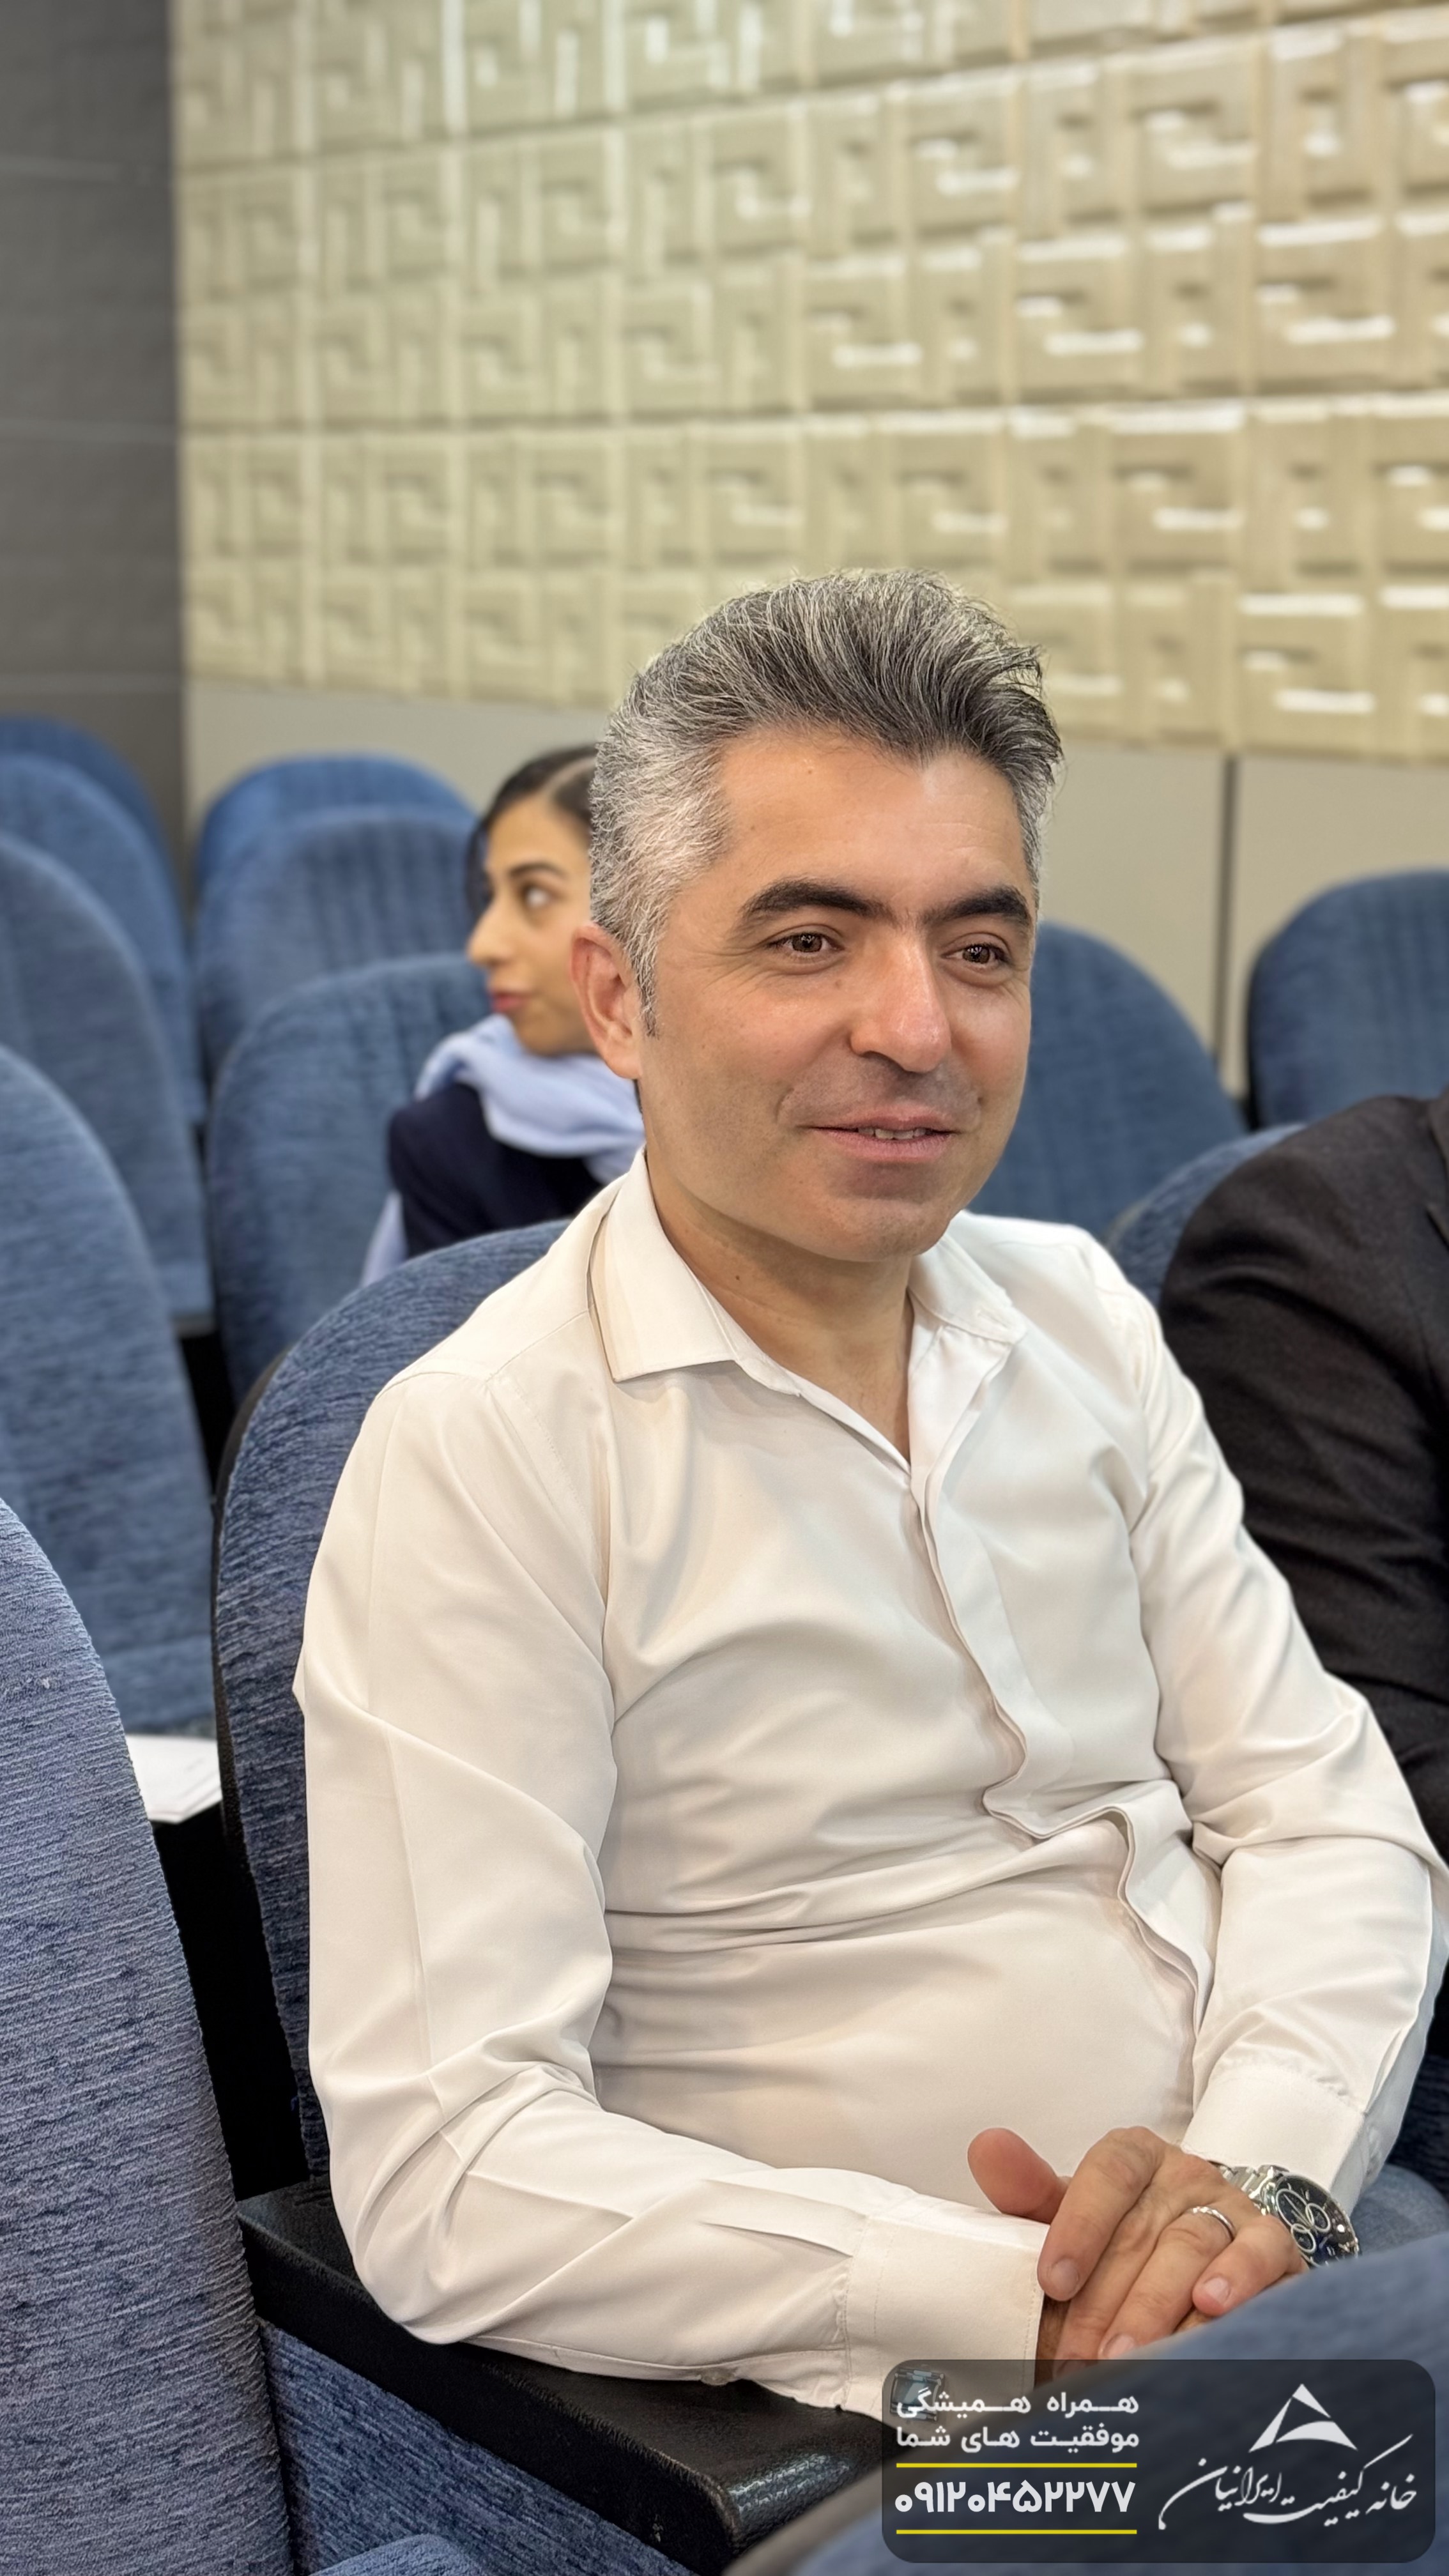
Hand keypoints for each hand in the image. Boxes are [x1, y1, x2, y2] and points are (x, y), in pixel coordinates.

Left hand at [971, 2125, 1305, 2365]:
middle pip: (1143, 2228)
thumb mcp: (1073, 2216)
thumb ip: (1029, 2192)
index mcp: (1134, 2156)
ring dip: (1155, 2306)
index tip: (1050, 2280)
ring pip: (1193, 2248)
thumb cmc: (1124, 2242)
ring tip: (1124, 2356)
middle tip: (1076, 2355)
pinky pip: (1259, 2255)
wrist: (1208, 2258)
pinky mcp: (1274, 2246)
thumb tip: (986, 2147)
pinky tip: (1210, 2309)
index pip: (1107, 2172)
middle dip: (1105, 2299)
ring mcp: (1233, 2208)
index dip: (1078, 2225)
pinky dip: (1237, 2281)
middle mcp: (1186, 2174)